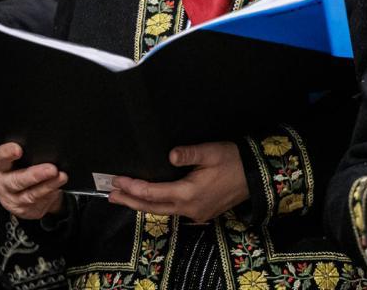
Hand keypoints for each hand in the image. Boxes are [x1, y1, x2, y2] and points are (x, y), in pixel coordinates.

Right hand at [0, 142, 66, 219]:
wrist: (22, 194)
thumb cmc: (21, 169)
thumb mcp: (20, 159)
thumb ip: (28, 152)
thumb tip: (46, 145)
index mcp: (0, 166)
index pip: (0, 157)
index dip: (8, 153)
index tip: (19, 150)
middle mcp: (3, 184)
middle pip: (17, 181)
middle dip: (35, 175)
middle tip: (52, 169)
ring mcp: (13, 200)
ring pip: (31, 195)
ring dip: (48, 186)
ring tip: (61, 177)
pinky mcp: (24, 210)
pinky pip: (39, 203)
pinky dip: (51, 194)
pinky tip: (58, 187)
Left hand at [109, 142, 248, 222]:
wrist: (256, 176)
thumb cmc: (234, 160)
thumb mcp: (212, 152)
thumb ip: (189, 153)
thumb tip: (170, 155)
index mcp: (189, 194)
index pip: (152, 193)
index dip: (133, 187)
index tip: (117, 181)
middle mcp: (189, 208)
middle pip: (152, 207)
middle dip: (130, 201)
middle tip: (110, 195)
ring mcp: (196, 213)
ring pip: (162, 211)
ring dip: (141, 204)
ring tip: (124, 198)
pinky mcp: (202, 212)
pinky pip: (173, 211)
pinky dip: (157, 205)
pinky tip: (150, 200)